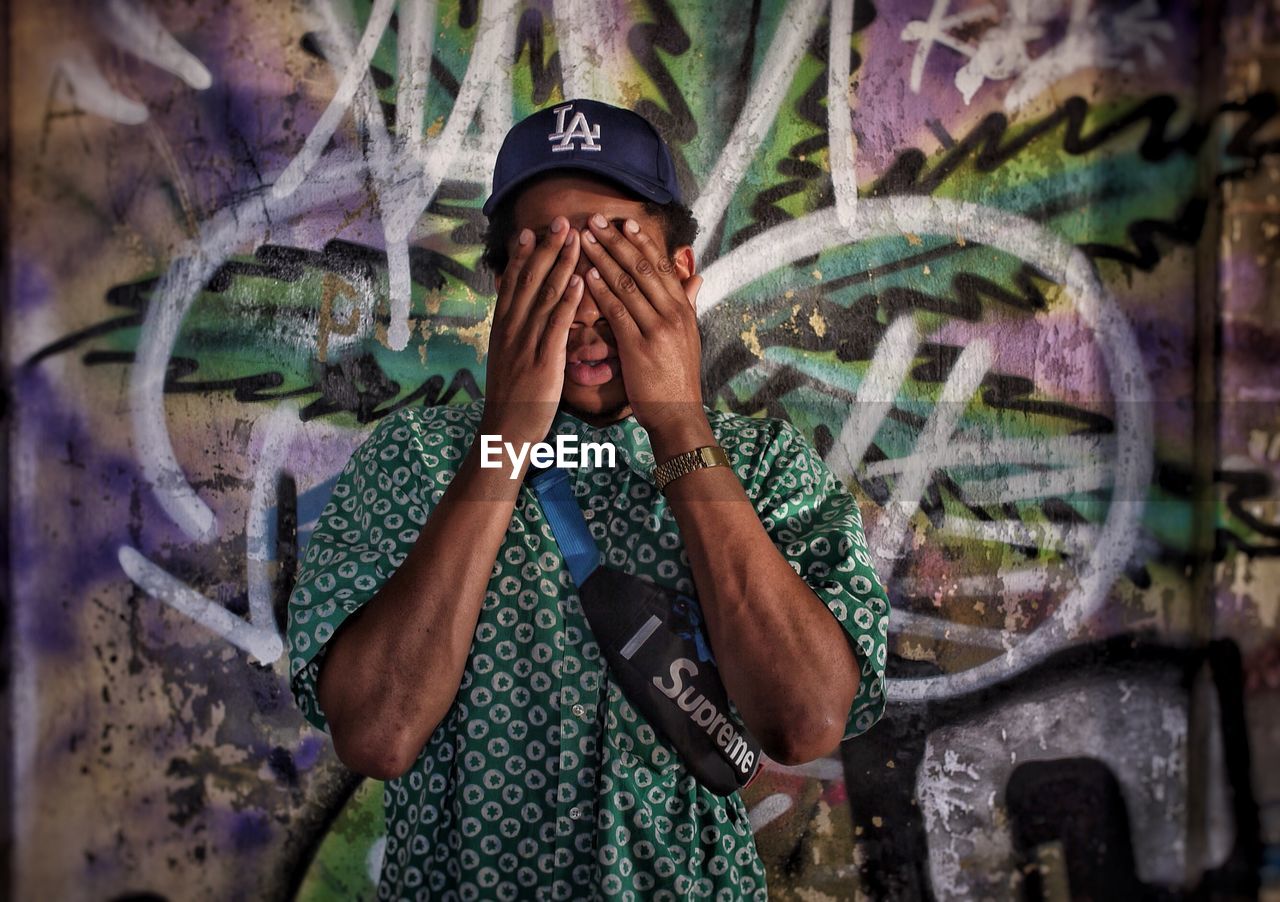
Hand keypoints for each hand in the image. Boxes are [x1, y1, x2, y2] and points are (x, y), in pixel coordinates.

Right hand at [481, 217, 583, 449]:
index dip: (523, 254)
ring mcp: (525, 343)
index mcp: (502, 327)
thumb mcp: (509, 357)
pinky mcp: (542, 360)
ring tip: (575, 239)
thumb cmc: (513, 395)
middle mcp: (511, 329)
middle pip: (529, 279)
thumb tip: (524, 311)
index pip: (512, 282)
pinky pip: (556, 325)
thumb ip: (517, 332)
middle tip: (561, 221)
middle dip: (545, 248)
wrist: (506, 429)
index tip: (533, 229)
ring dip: (561, 264)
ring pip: (544, 295)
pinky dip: (568, 300)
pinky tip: (580, 281)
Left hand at [579, 213, 706, 435]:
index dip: (643, 244)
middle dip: (618, 242)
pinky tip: (587, 275)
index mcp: (683, 310)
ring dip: (604, 259)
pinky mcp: (639, 346)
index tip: (625, 224)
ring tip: (585, 240)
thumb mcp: (689, 337)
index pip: (662, 267)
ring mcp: (657, 329)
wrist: (678, 413)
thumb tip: (696, 278)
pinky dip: (601, 290)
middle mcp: (673, 314)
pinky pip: (618, 311)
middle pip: (643, 268)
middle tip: (596, 221)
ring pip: (629, 284)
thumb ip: (688, 304)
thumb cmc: (678, 377)